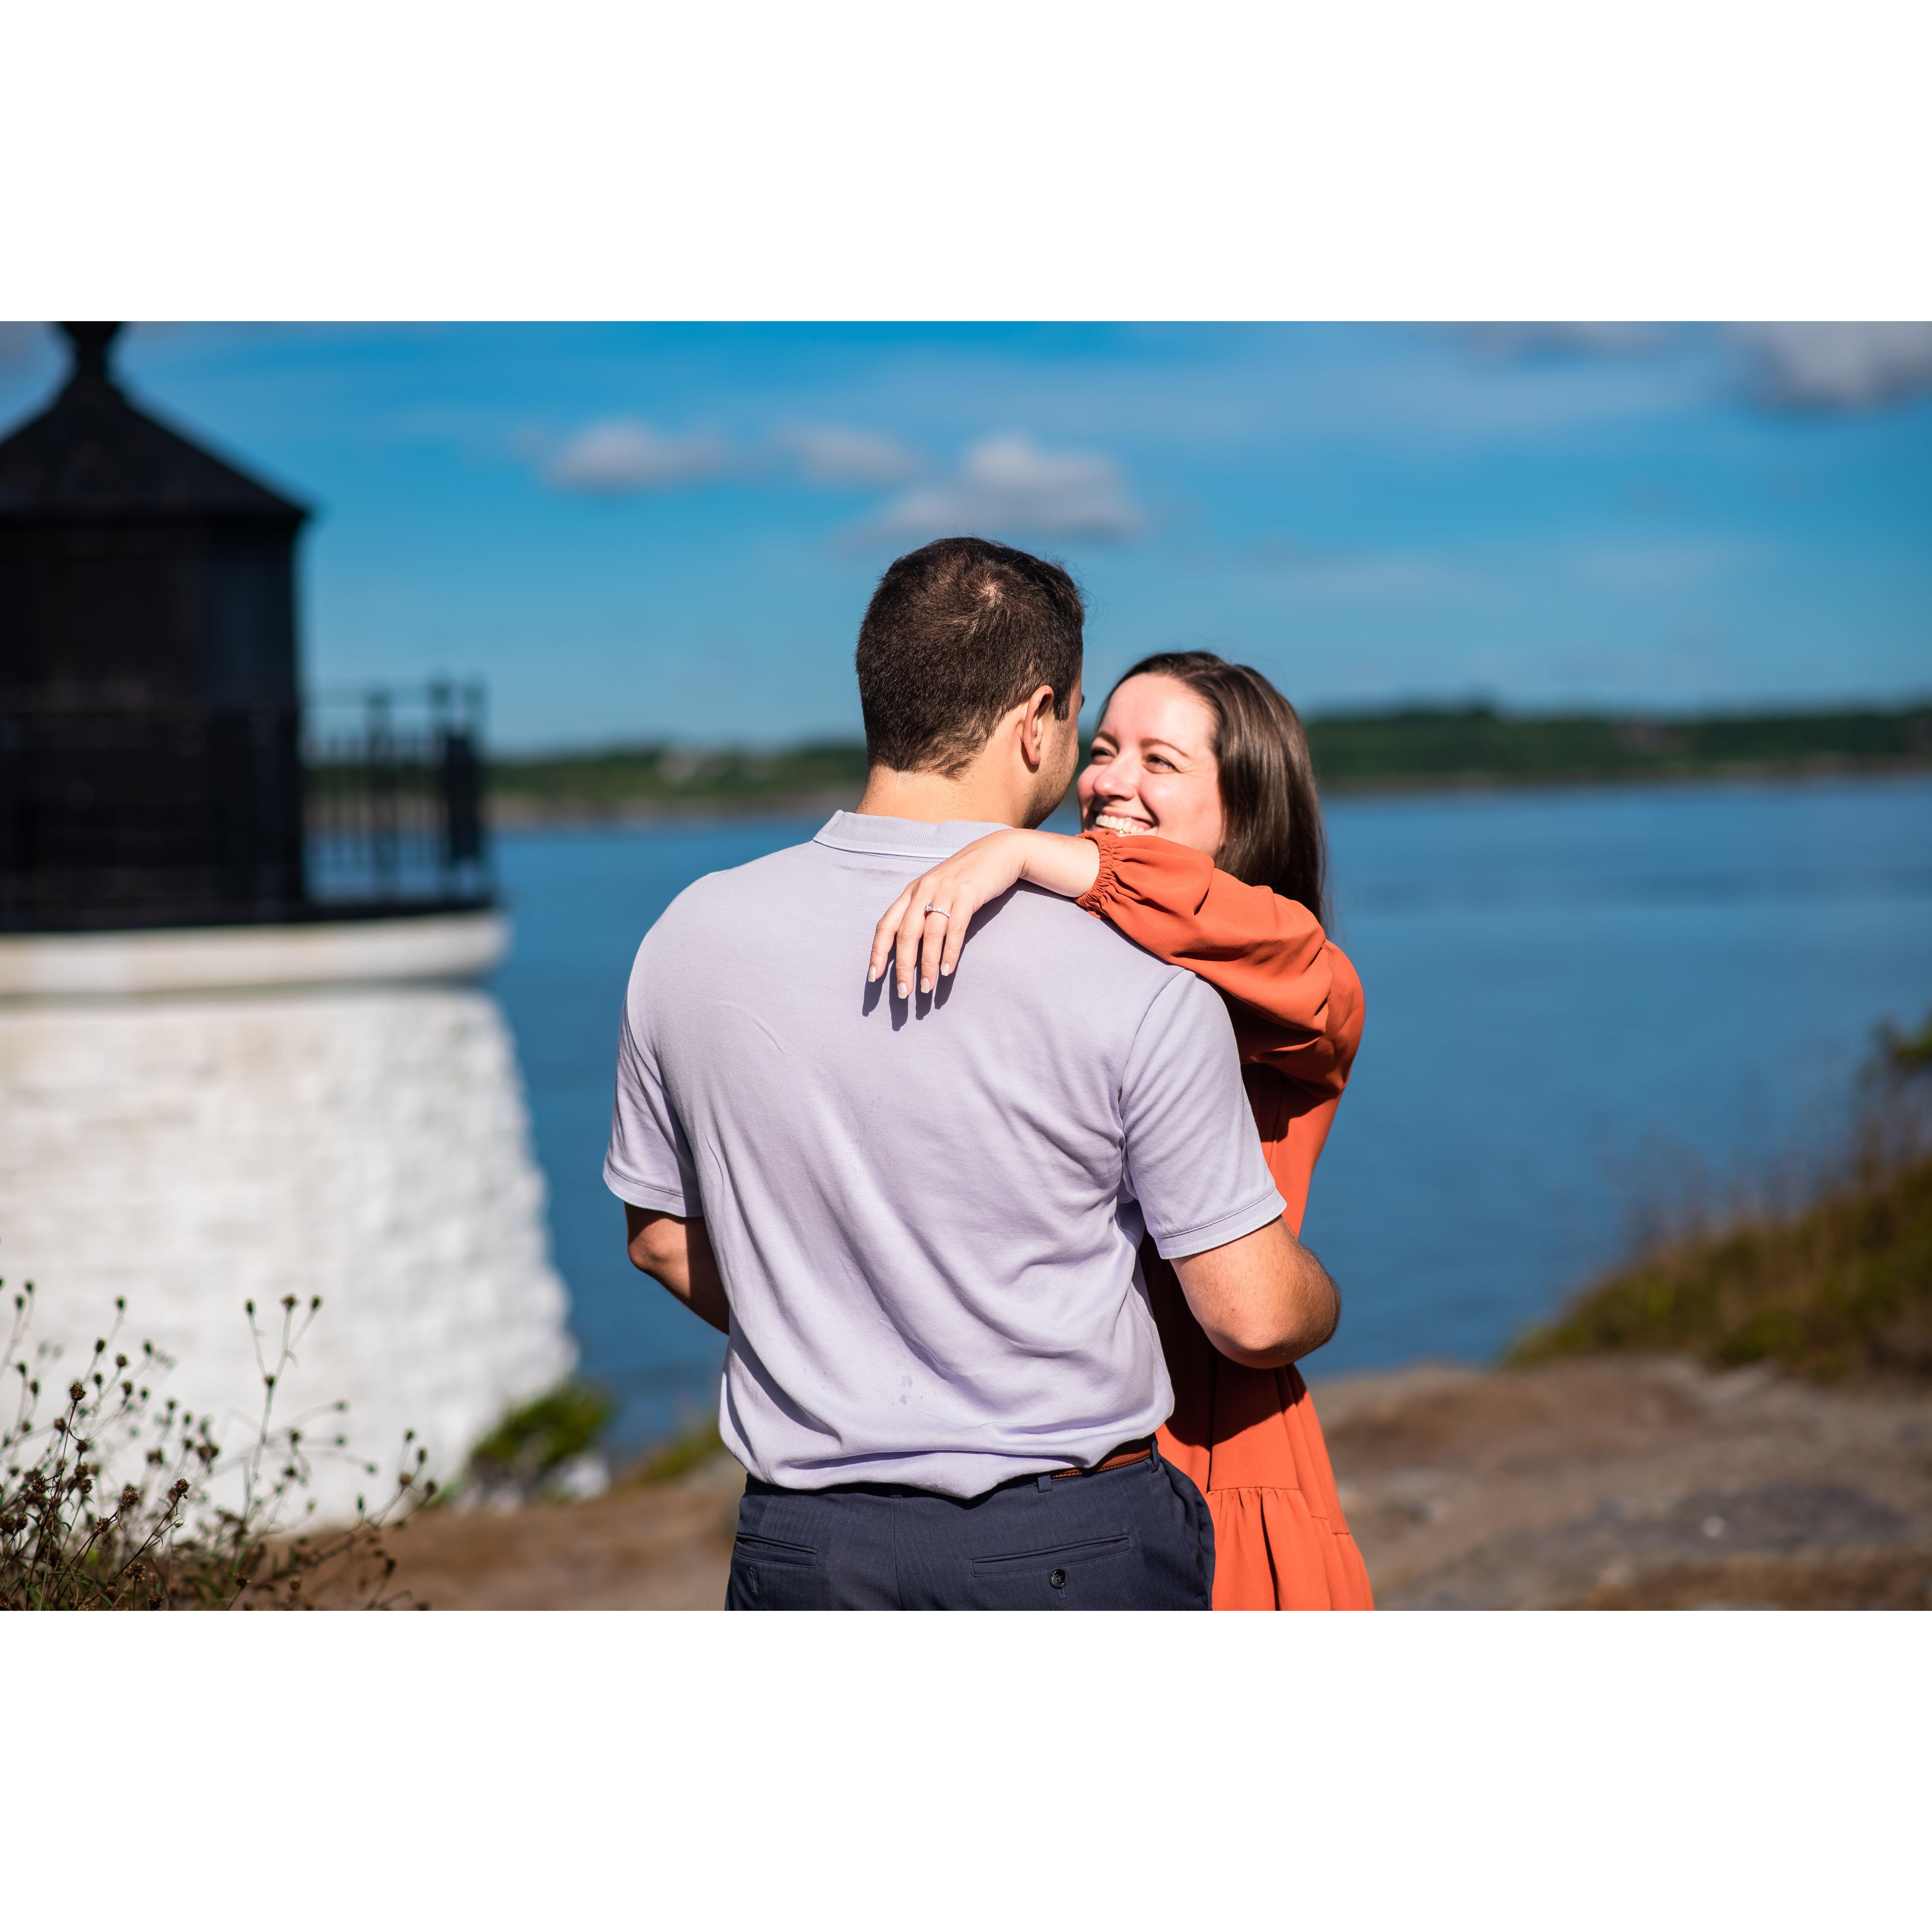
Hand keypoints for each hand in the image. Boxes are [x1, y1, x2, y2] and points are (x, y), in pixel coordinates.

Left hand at [868, 829, 1102, 995]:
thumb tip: (910, 948)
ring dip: (927, 965)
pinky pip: (954, 929)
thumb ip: (922, 912)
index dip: (877, 952)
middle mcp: (923, 890)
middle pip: (905, 934)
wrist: (998, 853)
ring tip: (927, 988)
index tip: (873, 977)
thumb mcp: (937, 890)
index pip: (886, 925)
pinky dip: (949, 952)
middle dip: (902, 966)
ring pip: (929, 935)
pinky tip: (948, 971)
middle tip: (904, 993)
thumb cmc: (966, 877)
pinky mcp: (967, 895)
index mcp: (912, 891)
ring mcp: (945, 891)